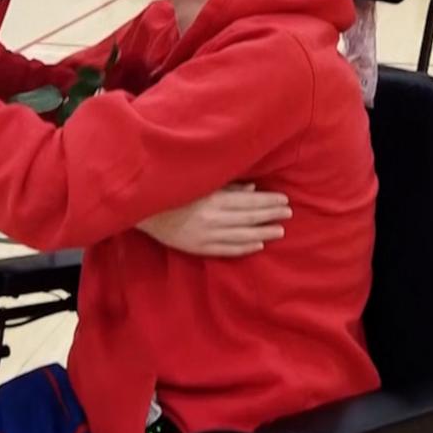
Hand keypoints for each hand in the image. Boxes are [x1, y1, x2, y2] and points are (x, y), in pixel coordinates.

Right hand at [137, 184, 291, 256]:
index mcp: (213, 199)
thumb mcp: (200, 182)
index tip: (284, 201)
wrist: (143, 208)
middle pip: (249, 218)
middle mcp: (213, 218)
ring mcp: (206, 235)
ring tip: (279, 231)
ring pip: (241, 236)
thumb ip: (227, 186)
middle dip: (271, 215)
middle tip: (288, 214)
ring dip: (263, 233)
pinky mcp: (198, 247)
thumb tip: (253, 189)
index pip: (249, 202)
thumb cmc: (173, 189)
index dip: (269, 202)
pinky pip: (226, 249)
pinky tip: (258, 245)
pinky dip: (244, 248)